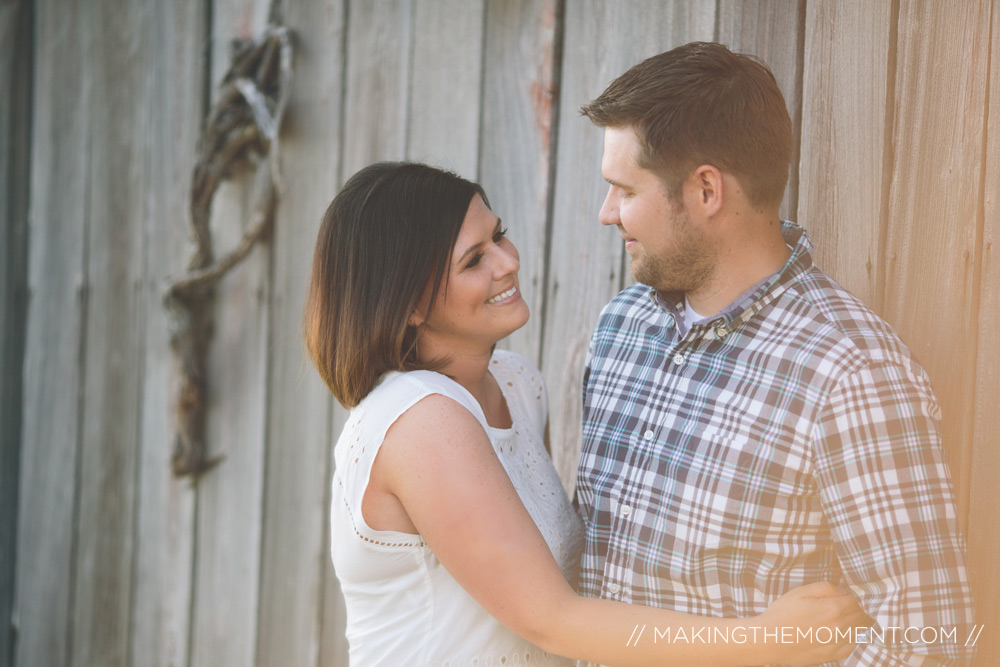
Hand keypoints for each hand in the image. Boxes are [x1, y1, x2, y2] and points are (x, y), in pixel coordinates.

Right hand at [753, 581, 871, 664]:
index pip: (855, 602)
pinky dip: (852, 638)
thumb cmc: (782, 614)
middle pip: (861, 617)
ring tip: (845, 619)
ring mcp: (837, 644)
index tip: (844, 597)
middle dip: (856, 610)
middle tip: (846, 607)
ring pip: (860, 632)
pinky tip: (841, 633)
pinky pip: (852, 646)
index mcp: (833, 609)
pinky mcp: (833, 656)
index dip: (850, 597)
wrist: (770, 640)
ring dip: (857, 624)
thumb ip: (825, 587)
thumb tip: (842, 591)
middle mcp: (840, 627)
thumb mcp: (800, 592)